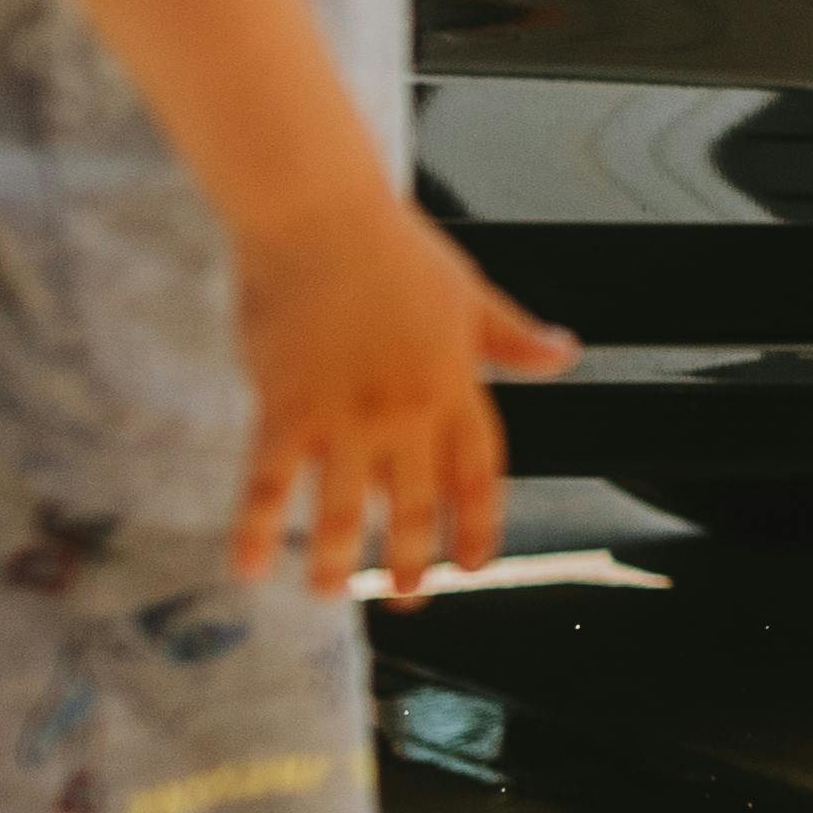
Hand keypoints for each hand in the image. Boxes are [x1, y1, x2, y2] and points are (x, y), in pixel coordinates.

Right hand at [229, 194, 575, 601]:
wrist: (319, 214)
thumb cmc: (393, 248)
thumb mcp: (470, 293)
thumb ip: (512, 338)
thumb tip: (565, 355)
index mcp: (456, 387)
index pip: (478, 478)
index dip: (478, 529)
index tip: (475, 568)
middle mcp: (406, 412)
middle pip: (415, 507)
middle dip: (413, 562)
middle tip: (408, 599)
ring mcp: (345, 415)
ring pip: (346, 510)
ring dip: (339, 563)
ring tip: (332, 594)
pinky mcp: (287, 406)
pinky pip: (270, 484)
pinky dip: (257, 530)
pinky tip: (248, 567)